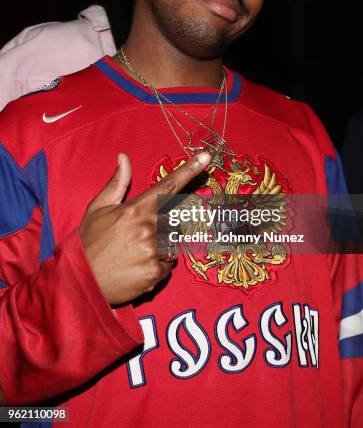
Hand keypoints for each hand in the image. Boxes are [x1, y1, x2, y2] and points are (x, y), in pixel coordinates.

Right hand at [79, 151, 210, 303]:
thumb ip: (117, 183)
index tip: (205, 157)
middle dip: (163, 227)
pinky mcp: (155, 272)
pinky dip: (157, 266)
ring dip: (161, 247)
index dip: (189, 170)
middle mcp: (148, 228)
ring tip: (135, 253)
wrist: (79, 281)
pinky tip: (137, 267)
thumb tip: (124, 157)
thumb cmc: (88, 242)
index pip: (168, 186)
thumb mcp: (98, 208)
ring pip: (173, 243)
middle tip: (139, 237)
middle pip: (174, 220)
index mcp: (135, 209)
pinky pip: (168, 265)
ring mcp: (153, 251)